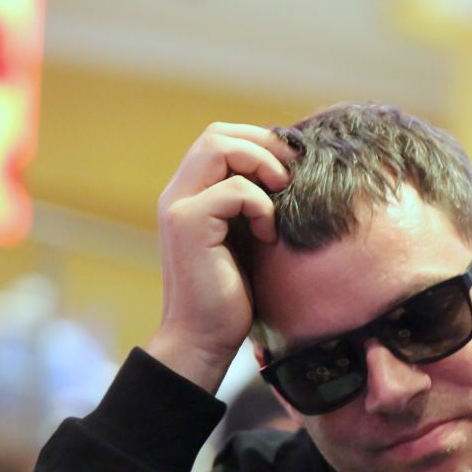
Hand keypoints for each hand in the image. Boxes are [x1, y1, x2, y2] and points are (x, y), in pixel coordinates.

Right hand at [148, 123, 297, 392]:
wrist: (204, 338)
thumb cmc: (232, 296)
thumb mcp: (248, 240)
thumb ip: (254, 206)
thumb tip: (292, 175)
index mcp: (190, 194)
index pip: (219, 139)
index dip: (259, 141)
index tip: (292, 165)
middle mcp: (178, 193)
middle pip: (216, 133)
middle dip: (263, 144)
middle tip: (294, 171)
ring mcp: (179, 207)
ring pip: (219, 147)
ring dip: (262, 165)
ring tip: (282, 194)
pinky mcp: (188, 225)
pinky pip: (233, 191)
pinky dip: (260, 206)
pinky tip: (268, 235)